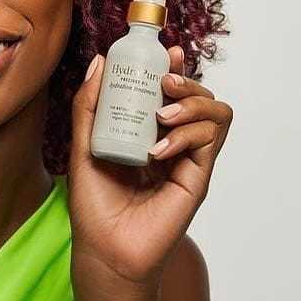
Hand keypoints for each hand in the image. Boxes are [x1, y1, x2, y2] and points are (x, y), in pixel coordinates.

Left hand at [67, 44, 232, 291]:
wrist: (104, 249)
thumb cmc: (94, 204)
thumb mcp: (84, 144)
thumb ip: (89, 105)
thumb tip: (100, 60)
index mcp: (149, 131)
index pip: (173, 90)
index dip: (175, 66)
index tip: (166, 51)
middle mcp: (174, 142)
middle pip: (201, 95)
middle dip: (187, 80)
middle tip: (164, 82)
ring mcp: (189, 159)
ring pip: (216, 113)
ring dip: (194, 104)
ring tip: (163, 115)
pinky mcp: (198, 178)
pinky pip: (209, 141)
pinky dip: (187, 135)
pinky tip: (160, 149)